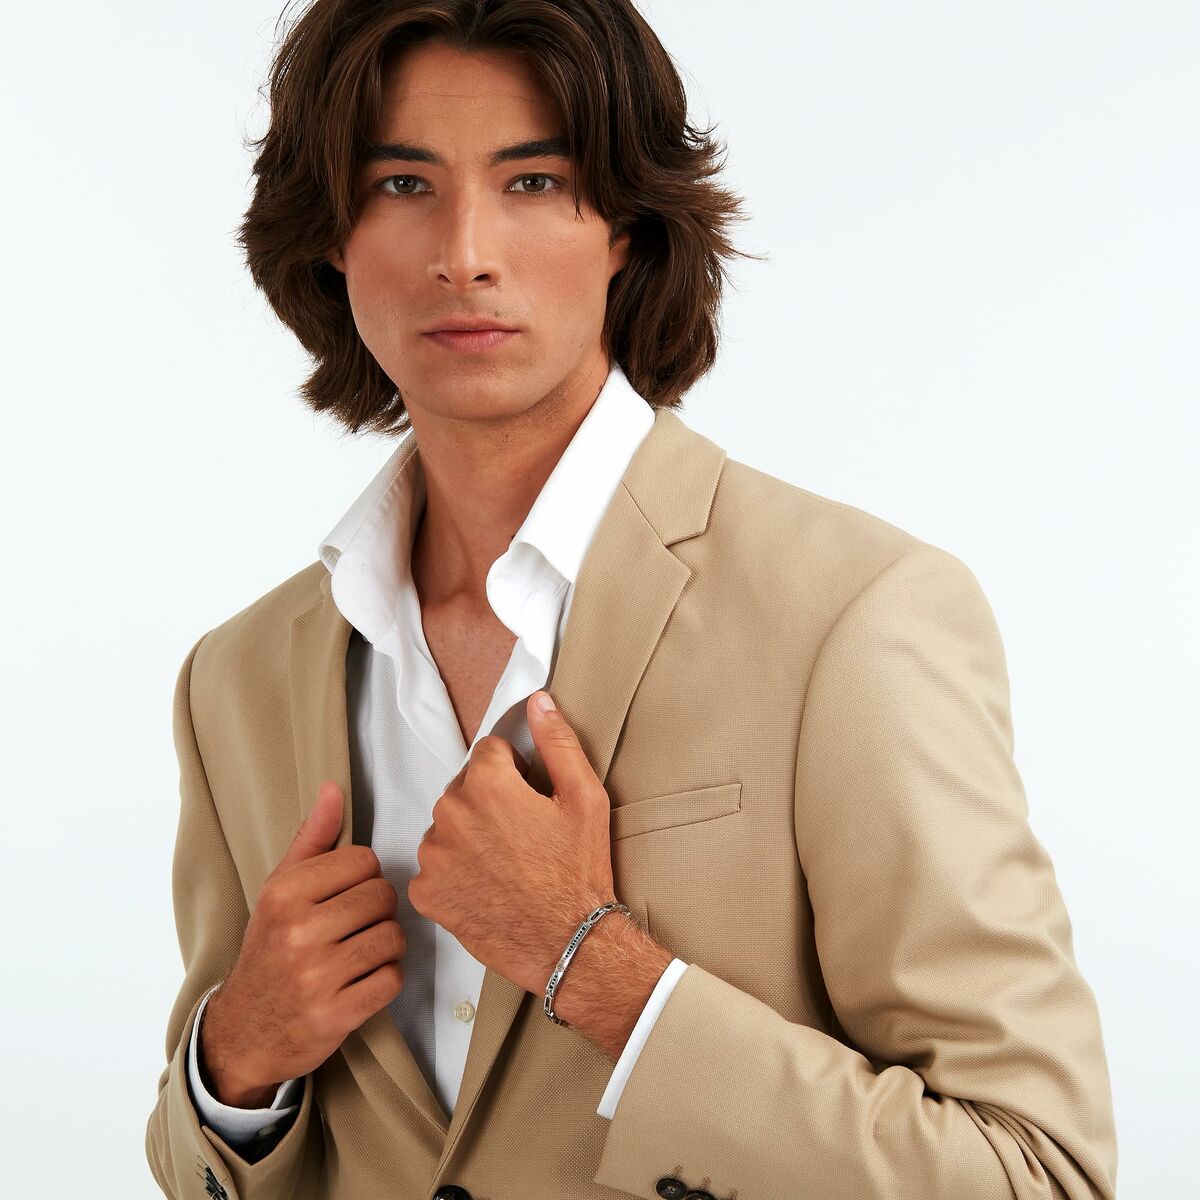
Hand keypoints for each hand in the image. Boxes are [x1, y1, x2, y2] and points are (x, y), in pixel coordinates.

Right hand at [199, 782, 404, 1106]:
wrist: (246, 1030)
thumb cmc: (270, 949)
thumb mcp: (279, 890)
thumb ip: (311, 839)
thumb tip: (333, 789)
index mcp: (283, 894)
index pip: (364, 861)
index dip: (364, 877)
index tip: (345, 895)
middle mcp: (297, 932)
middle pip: (383, 897)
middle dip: (378, 910)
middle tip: (356, 926)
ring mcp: (316, 977)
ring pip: (393, 937)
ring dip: (386, 945)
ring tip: (361, 951)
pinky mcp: (336, 1015)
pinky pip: (392, 979)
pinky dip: (385, 979)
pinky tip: (362, 981)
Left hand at [408, 690, 620, 995]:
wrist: (570, 944)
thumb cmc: (580, 870)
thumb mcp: (585, 797)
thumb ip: (557, 741)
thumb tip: (538, 700)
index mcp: (486, 785)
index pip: (489, 753)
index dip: (515, 773)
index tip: (532, 801)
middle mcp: (450, 815)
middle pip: (464, 788)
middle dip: (489, 802)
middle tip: (523, 836)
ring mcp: (434, 857)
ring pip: (447, 827)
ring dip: (468, 836)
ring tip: (505, 864)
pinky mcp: (427, 893)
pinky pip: (434, 868)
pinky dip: (454, 874)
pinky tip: (486, 887)